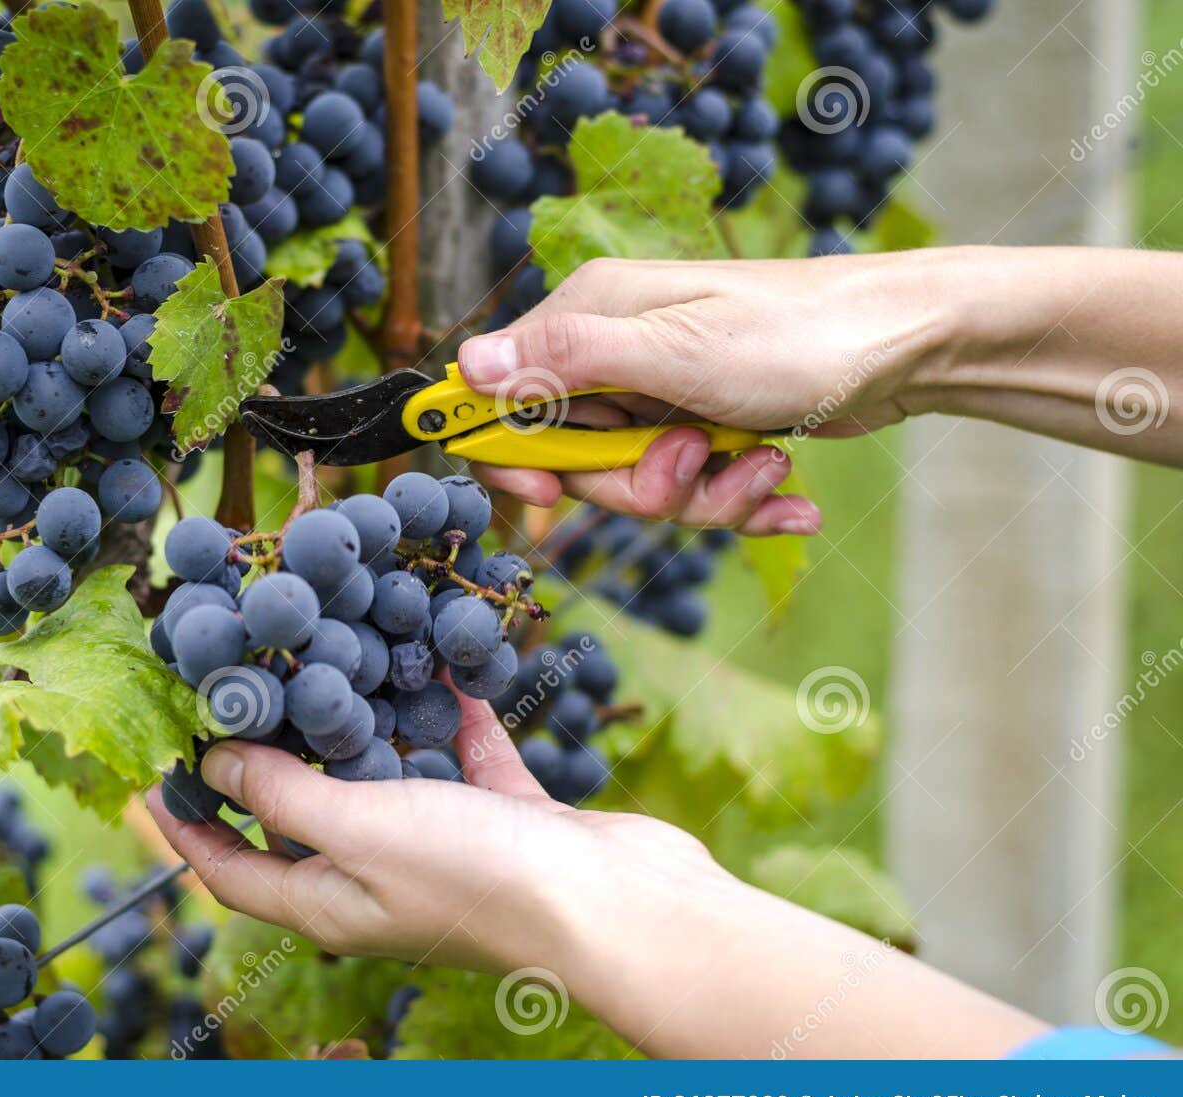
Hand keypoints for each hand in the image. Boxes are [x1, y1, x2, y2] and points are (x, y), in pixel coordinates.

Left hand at [147, 680, 728, 977]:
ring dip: (368, 723)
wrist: (616, 905)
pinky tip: (446, 661)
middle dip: (275, 755)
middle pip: (307, 817)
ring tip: (337, 654)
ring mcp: (450, 849)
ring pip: (392, 777)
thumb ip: (282, 794)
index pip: (232, 871)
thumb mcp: (357, 830)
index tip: (156, 771)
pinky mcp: (510, 819)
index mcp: (331, 900)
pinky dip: (454, 714)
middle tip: (247, 686)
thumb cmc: (475, 877)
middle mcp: (383, 880)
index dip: (186, 828)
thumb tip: (213, 762)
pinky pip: (469, 756)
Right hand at [455, 252, 956, 533]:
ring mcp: (664, 393)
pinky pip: (694, 490)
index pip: (499, 395)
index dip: (510, 453)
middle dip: (639, 485)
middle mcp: (618, 353)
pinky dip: (741, 500)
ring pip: (640, 485)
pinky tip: (788, 492)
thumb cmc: (797, 337)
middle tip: (694, 460)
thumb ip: (565, 361)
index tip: (547, 490)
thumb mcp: (673, 354)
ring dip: (705, 495)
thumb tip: (465, 365)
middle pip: (575, 461)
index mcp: (592, 318)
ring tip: (763, 464)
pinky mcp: (708, 426)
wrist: (910, 346)